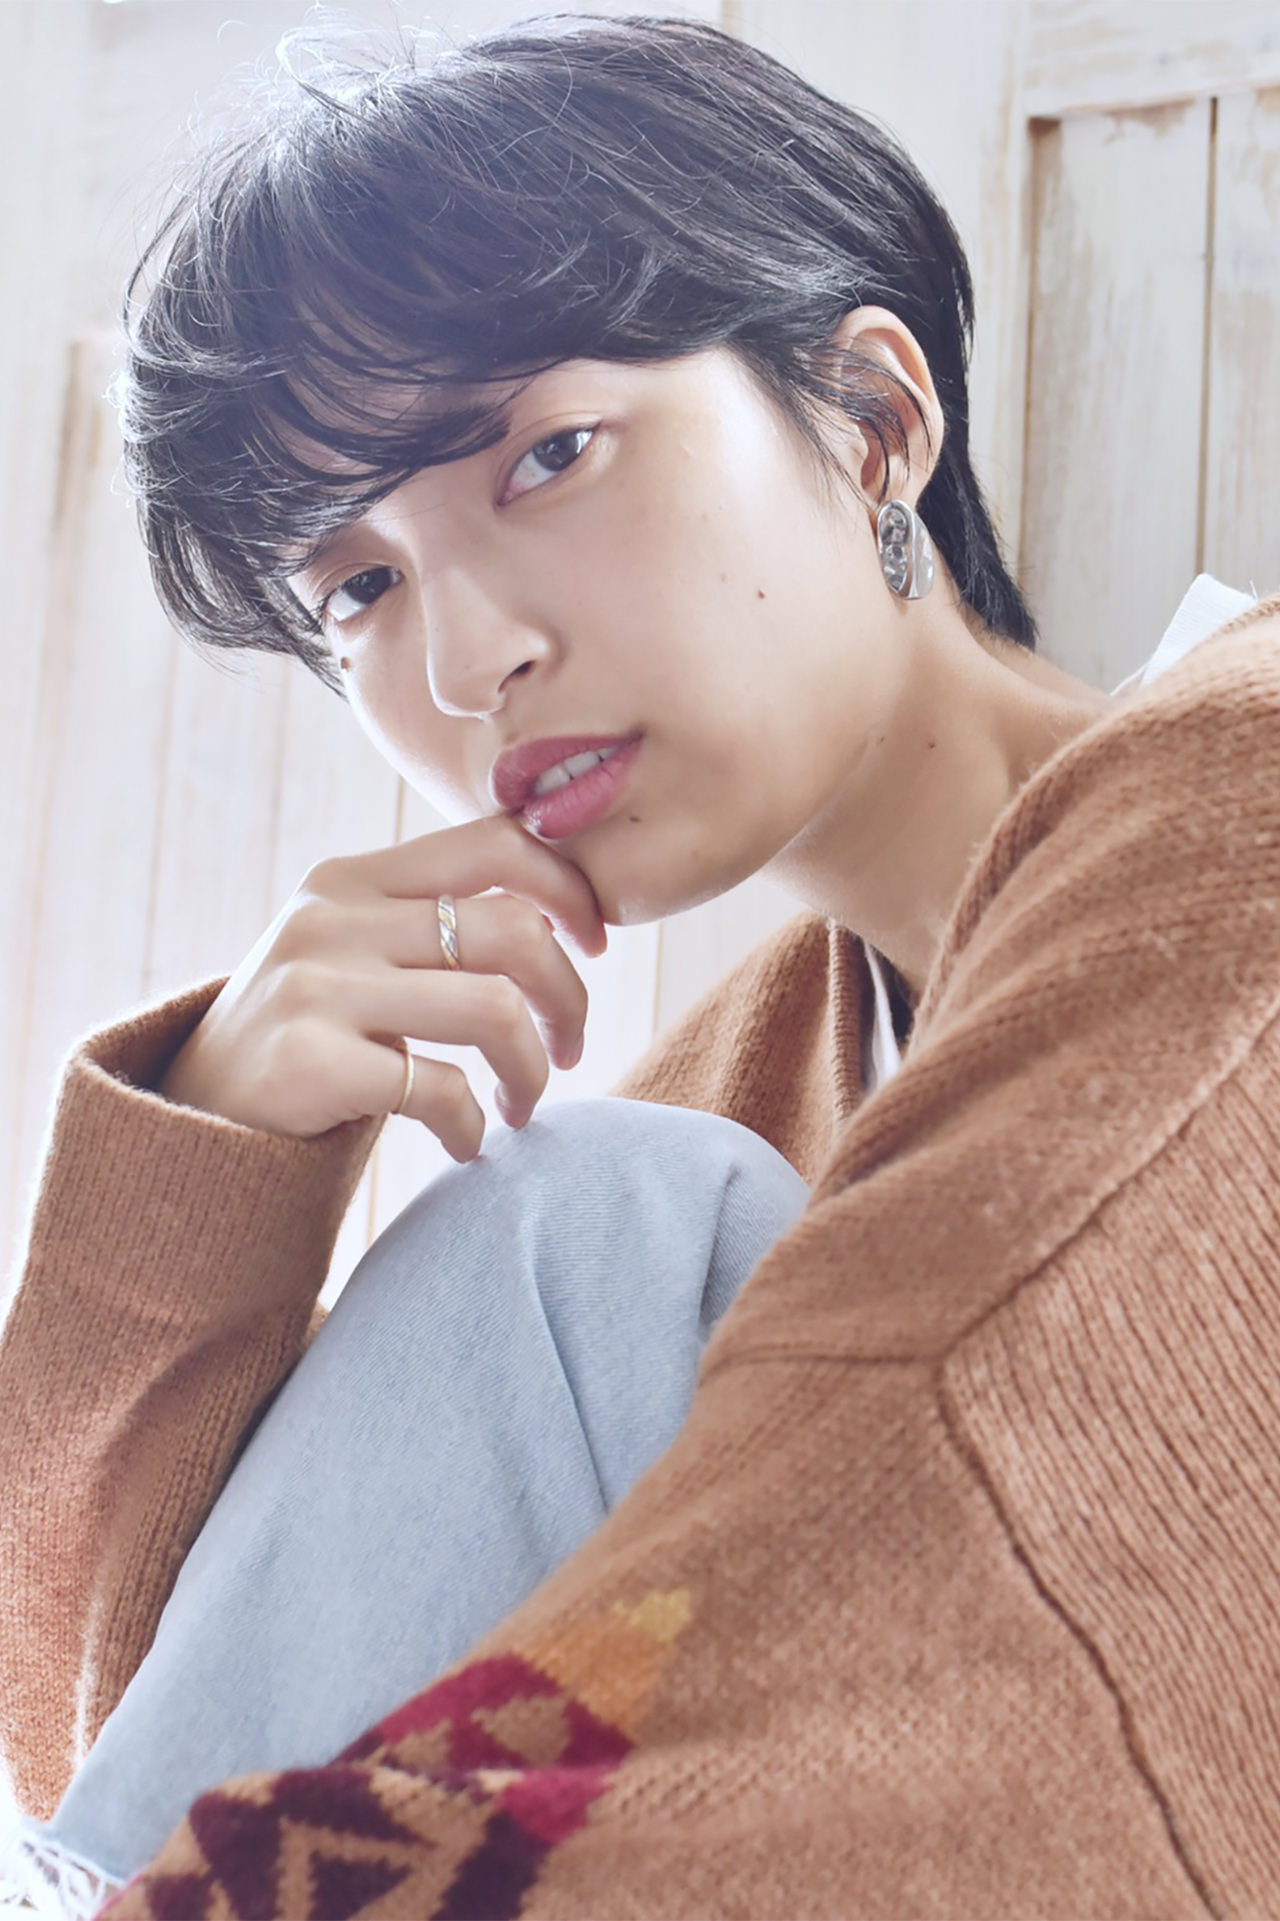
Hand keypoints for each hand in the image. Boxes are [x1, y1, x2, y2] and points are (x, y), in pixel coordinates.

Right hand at [156, 815, 606, 1159]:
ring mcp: (317, 987)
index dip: (567, 889)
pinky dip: (473, 1126)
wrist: (194, 1120)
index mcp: (352, 877)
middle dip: (569, 996)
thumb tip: (558, 910)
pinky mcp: (311, 1062)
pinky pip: (442, 1090)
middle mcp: (332, 918)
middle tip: (570, 1045)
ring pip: (494, 1010)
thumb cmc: (305, 1036)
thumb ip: (428, 921)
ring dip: (533, 1069)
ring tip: (522, 1104)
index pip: (495, 842)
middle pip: (513, 930)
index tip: (593, 944)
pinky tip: (466, 1143)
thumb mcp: (350, 951)